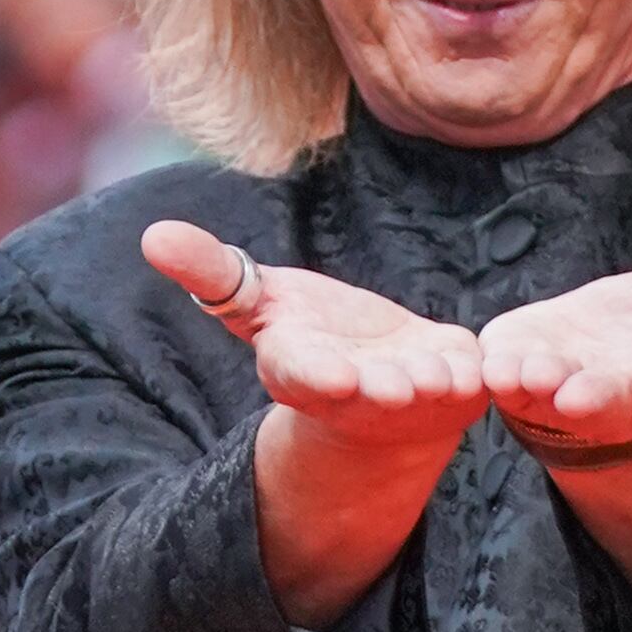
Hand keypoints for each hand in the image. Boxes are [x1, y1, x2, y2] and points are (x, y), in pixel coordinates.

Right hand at [142, 217, 488, 627]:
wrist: (388, 390)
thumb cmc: (318, 338)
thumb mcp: (262, 302)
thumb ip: (213, 272)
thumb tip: (152, 236)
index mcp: (302, 370)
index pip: (299, 372)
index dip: (311, 372)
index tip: (322, 372)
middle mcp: (356, 392)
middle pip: (361, 389)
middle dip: (372, 387)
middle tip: (389, 385)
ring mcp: (410, 395)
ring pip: (419, 390)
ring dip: (426, 385)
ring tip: (436, 377)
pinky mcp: (460, 388)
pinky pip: (472, 381)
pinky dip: (477, 375)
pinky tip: (479, 369)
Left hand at [478, 250, 631, 610]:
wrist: (597, 349)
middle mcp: (616, 392)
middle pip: (611, 401)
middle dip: (598, 400)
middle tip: (584, 399)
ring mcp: (562, 385)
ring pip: (551, 392)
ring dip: (542, 384)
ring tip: (534, 375)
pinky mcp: (517, 364)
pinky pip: (505, 372)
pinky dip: (500, 367)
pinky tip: (493, 359)